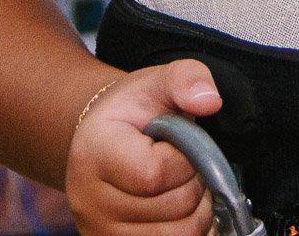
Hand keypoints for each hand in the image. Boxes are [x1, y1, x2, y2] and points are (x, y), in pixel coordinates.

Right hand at [65, 61, 222, 235]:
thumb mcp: (157, 81)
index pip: (154, 174)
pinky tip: (184, 209)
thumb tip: (210, 101)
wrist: (102, 138)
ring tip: (184, 184)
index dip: (184, 159)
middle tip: (185, 163)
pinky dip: (191, 232)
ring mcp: (99, 232)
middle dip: (196, 182)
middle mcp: (89, 200)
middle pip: (172, 208)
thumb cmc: (131, 111)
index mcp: (95, 153)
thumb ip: (186, 79)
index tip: (179, 143)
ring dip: (198, 210)